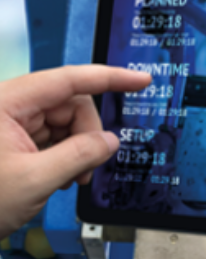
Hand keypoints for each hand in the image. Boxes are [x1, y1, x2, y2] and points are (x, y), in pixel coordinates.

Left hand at [0, 65, 151, 238]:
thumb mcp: (35, 180)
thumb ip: (80, 155)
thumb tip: (110, 141)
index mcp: (6, 103)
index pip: (69, 80)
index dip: (110, 78)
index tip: (139, 81)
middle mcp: (8, 107)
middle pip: (70, 105)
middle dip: (86, 134)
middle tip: (87, 167)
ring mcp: (9, 124)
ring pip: (64, 123)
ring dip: (75, 150)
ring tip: (68, 178)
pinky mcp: (11, 141)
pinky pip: (52, 138)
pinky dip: (63, 156)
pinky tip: (58, 177)